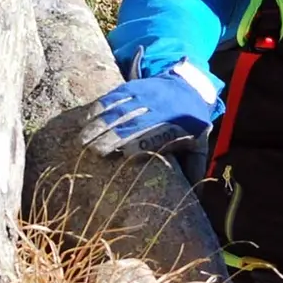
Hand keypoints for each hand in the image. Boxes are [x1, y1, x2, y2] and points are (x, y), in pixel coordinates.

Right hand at [82, 62, 219, 156]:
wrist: (189, 87)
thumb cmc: (191, 124)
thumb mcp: (199, 145)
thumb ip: (195, 169)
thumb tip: (196, 197)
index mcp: (176, 126)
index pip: (153, 137)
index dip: (136, 146)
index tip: (120, 157)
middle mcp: (160, 109)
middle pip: (132, 124)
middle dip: (110, 136)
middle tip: (90, 151)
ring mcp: (146, 95)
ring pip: (120, 109)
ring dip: (100, 123)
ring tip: (82, 138)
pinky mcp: (135, 86)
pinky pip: (116, 94)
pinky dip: (101, 105)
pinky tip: (88, 117)